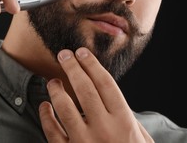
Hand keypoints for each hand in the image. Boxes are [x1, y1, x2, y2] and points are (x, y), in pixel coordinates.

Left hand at [39, 47, 153, 142]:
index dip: (92, 65)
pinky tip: (45, 106)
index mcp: (124, 121)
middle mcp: (105, 129)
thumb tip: (112, 98)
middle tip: (63, 54)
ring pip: (66, 108)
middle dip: (73, 68)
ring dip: (57, 90)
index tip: (82, 53)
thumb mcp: (141, 139)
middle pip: (85, 90)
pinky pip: (53, 133)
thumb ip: (128, 119)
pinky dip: (46, 117)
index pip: (106, 84)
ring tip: (53, 80)